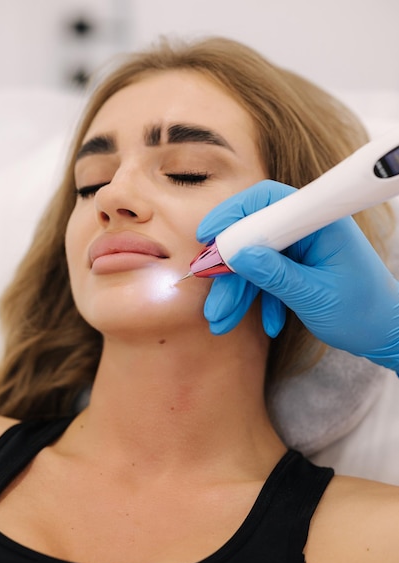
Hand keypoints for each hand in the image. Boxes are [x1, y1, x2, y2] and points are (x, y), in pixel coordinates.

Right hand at [197, 180, 398, 372]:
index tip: (207, 237)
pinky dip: (261, 300)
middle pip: (254, 236)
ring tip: (221, 322)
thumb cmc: (363, 314)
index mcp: (320, 223)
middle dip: (230, 271)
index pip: (268, 200)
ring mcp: (302, 248)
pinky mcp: (297, 266)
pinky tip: (268, 326)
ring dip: (238, 292)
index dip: (233, 214)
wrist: (385, 334)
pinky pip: (267, 276)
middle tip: (212, 302)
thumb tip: (238, 255)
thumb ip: (276, 275)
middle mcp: (308, 229)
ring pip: (256, 260)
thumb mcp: (315, 297)